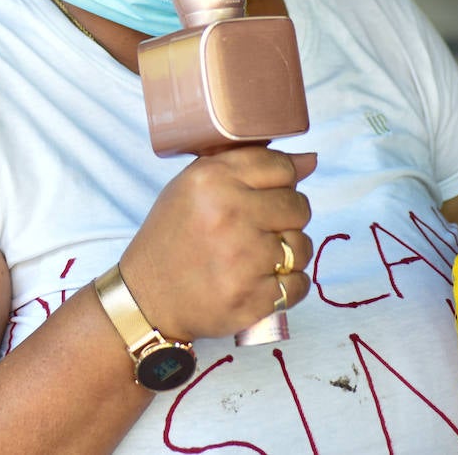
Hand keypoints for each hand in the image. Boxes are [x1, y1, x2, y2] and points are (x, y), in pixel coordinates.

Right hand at [119, 147, 315, 341]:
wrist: (147, 296)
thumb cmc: (173, 236)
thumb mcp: (194, 187)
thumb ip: (249, 166)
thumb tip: (310, 160)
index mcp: (212, 179)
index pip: (282, 167)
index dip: (280, 183)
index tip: (264, 197)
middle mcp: (229, 213)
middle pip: (299, 206)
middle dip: (285, 218)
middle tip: (257, 230)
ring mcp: (243, 258)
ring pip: (303, 246)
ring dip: (288, 253)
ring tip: (256, 257)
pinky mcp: (253, 296)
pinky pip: (299, 284)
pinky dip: (286, 286)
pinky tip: (259, 281)